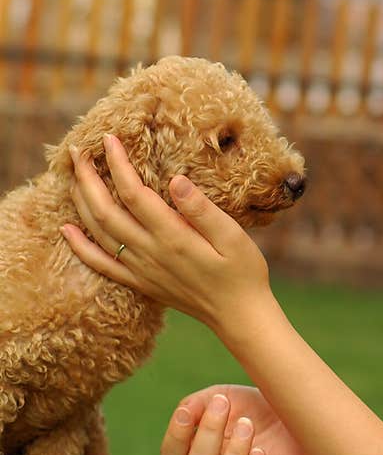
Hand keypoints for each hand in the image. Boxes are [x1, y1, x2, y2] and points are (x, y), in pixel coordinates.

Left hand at [62, 133, 276, 335]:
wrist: (239, 315)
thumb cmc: (244, 272)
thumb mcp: (234, 236)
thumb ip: (203, 210)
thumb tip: (177, 180)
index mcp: (173, 238)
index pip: (135, 193)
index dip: (118, 164)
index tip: (110, 139)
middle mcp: (150, 254)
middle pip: (106, 210)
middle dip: (88, 178)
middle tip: (78, 152)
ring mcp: (141, 270)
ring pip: (99, 232)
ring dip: (81, 202)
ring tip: (73, 176)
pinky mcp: (140, 282)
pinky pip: (101, 264)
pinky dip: (80, 246)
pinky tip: (67, 229)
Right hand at [161, 384, 304, 454]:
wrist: (303, 420)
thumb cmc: (263, 410)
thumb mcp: (232, 397)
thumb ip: (203, 400)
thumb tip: (184, 408)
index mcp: (199, 449)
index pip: (173, 452)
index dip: (176, 434)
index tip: (187, 412)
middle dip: (207, 433)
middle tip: (223, 403)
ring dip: (231, 451)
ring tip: (247, 424)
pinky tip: (261, 451)